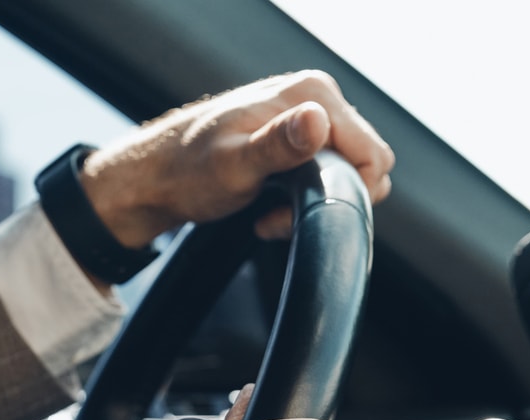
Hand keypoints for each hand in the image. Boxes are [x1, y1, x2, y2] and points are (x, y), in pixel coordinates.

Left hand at [81, 70, 394, 247]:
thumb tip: (316, 122)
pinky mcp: (301, 137)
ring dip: (314, 203)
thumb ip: (278, 146)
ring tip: (269, 211)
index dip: (343, 194)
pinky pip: (328, 174)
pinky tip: (270, 205)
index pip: (373, 155)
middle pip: (366, 165)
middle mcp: (316, 98)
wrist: (157, 177)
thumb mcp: (234, 166)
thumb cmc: (188, 172)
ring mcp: (309, 117)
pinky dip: (303, 199)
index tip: (296, 210)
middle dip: (329, 200)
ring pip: (347, 174)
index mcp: (312, 94)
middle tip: (278, 215)